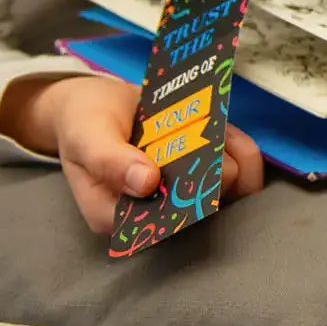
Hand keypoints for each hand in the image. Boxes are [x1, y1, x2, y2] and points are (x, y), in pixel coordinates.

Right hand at [0, 73, 267, 236]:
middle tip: (197, 135)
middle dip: (210, 170)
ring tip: (211, 127)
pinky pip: (241, 170)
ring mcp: (186, 194)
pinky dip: (241, 148)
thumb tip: (145, 184)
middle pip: (202, 206)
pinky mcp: (206, 174)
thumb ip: (109, 160)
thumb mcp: (88, 136)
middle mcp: (157, 213)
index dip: (182, 196)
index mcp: (118, 217)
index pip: (162, 222)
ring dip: (231, 155)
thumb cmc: (84, 124)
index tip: (182, 159)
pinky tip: (225, 128)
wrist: (98, 103)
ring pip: (231, 189)